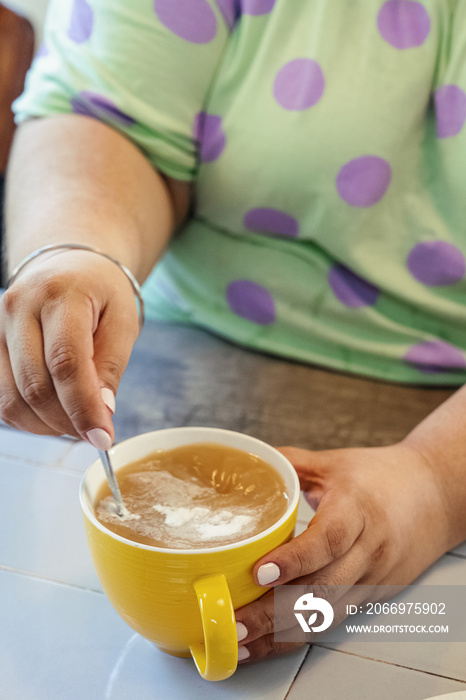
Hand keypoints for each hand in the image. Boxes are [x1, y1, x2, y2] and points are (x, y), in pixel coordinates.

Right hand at [0, 249, 139, 443]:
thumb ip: (112, 365)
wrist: (69, 266)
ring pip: (12, 398)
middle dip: (67, 421)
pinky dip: (28, 417)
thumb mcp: (122, 320)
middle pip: (35, 385)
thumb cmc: (100, 291)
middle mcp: (19, 307)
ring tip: (77, 424)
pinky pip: (1, 397)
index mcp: (59, 294)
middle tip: (96, 431)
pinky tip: (54, 415)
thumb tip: (102, 412)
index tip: (103, 436)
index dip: (84, 407)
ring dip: (46, 425)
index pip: (66, 362)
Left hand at [235, 442, 449, 662]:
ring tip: (242, 639)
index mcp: (358, 509)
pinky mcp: (375, 595)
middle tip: (235, 622)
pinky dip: (301, 634)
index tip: (260, 573)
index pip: (329, 540)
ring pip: (328, 614)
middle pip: (323, 589)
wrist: (436, 495)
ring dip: (283, 632)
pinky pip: (335, 620)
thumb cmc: (383, 476)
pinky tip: (269, 641)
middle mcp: (369, 549)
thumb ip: (292, 462)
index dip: (294, 560)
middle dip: (275, 611)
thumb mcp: (335, 463)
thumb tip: (250, 460)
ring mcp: (375, 577)